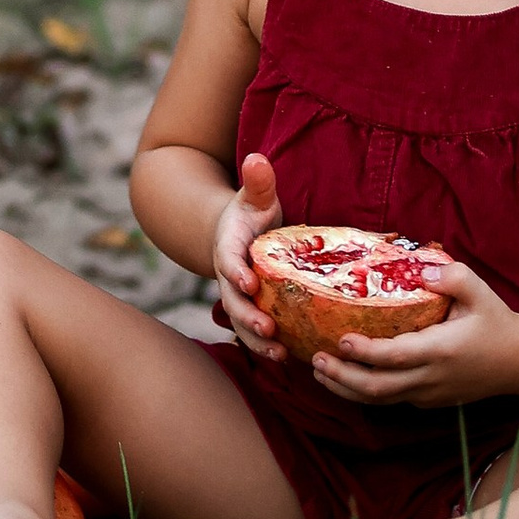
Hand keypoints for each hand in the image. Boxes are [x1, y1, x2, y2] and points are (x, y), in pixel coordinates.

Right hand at [209, 150, 285, 360]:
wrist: (237, 234)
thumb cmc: (251, 213)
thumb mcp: (255, 196)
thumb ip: (258, 182)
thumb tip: (258, 159)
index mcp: (228, 246)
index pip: (228, 260)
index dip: (236, 273)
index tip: (250, 283)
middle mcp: (229, 276)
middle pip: (233, 300)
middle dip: (247, 317)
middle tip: (268, 328)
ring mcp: (238, 297)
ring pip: (241, 324)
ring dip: (257, 341)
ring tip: (280, 355)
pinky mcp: (251, 311)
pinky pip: (254, 332)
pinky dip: (267, 347)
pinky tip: (290, 358)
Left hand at [306, 254, 518, 409]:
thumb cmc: (496, 321)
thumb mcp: (479, 291)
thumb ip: (452, 276)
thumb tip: (422, 270)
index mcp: (441, 350)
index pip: (396, 357)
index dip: (366, 353)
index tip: (342, 339)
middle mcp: (431, 378)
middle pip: (379, 388)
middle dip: (343, 377)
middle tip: (316, 359)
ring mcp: (429, 394)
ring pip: (381, 399)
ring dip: (347, 388)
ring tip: (320, 371)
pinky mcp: (429, 400)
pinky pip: (392, 399)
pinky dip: (365, 392)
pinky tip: (346, 377)